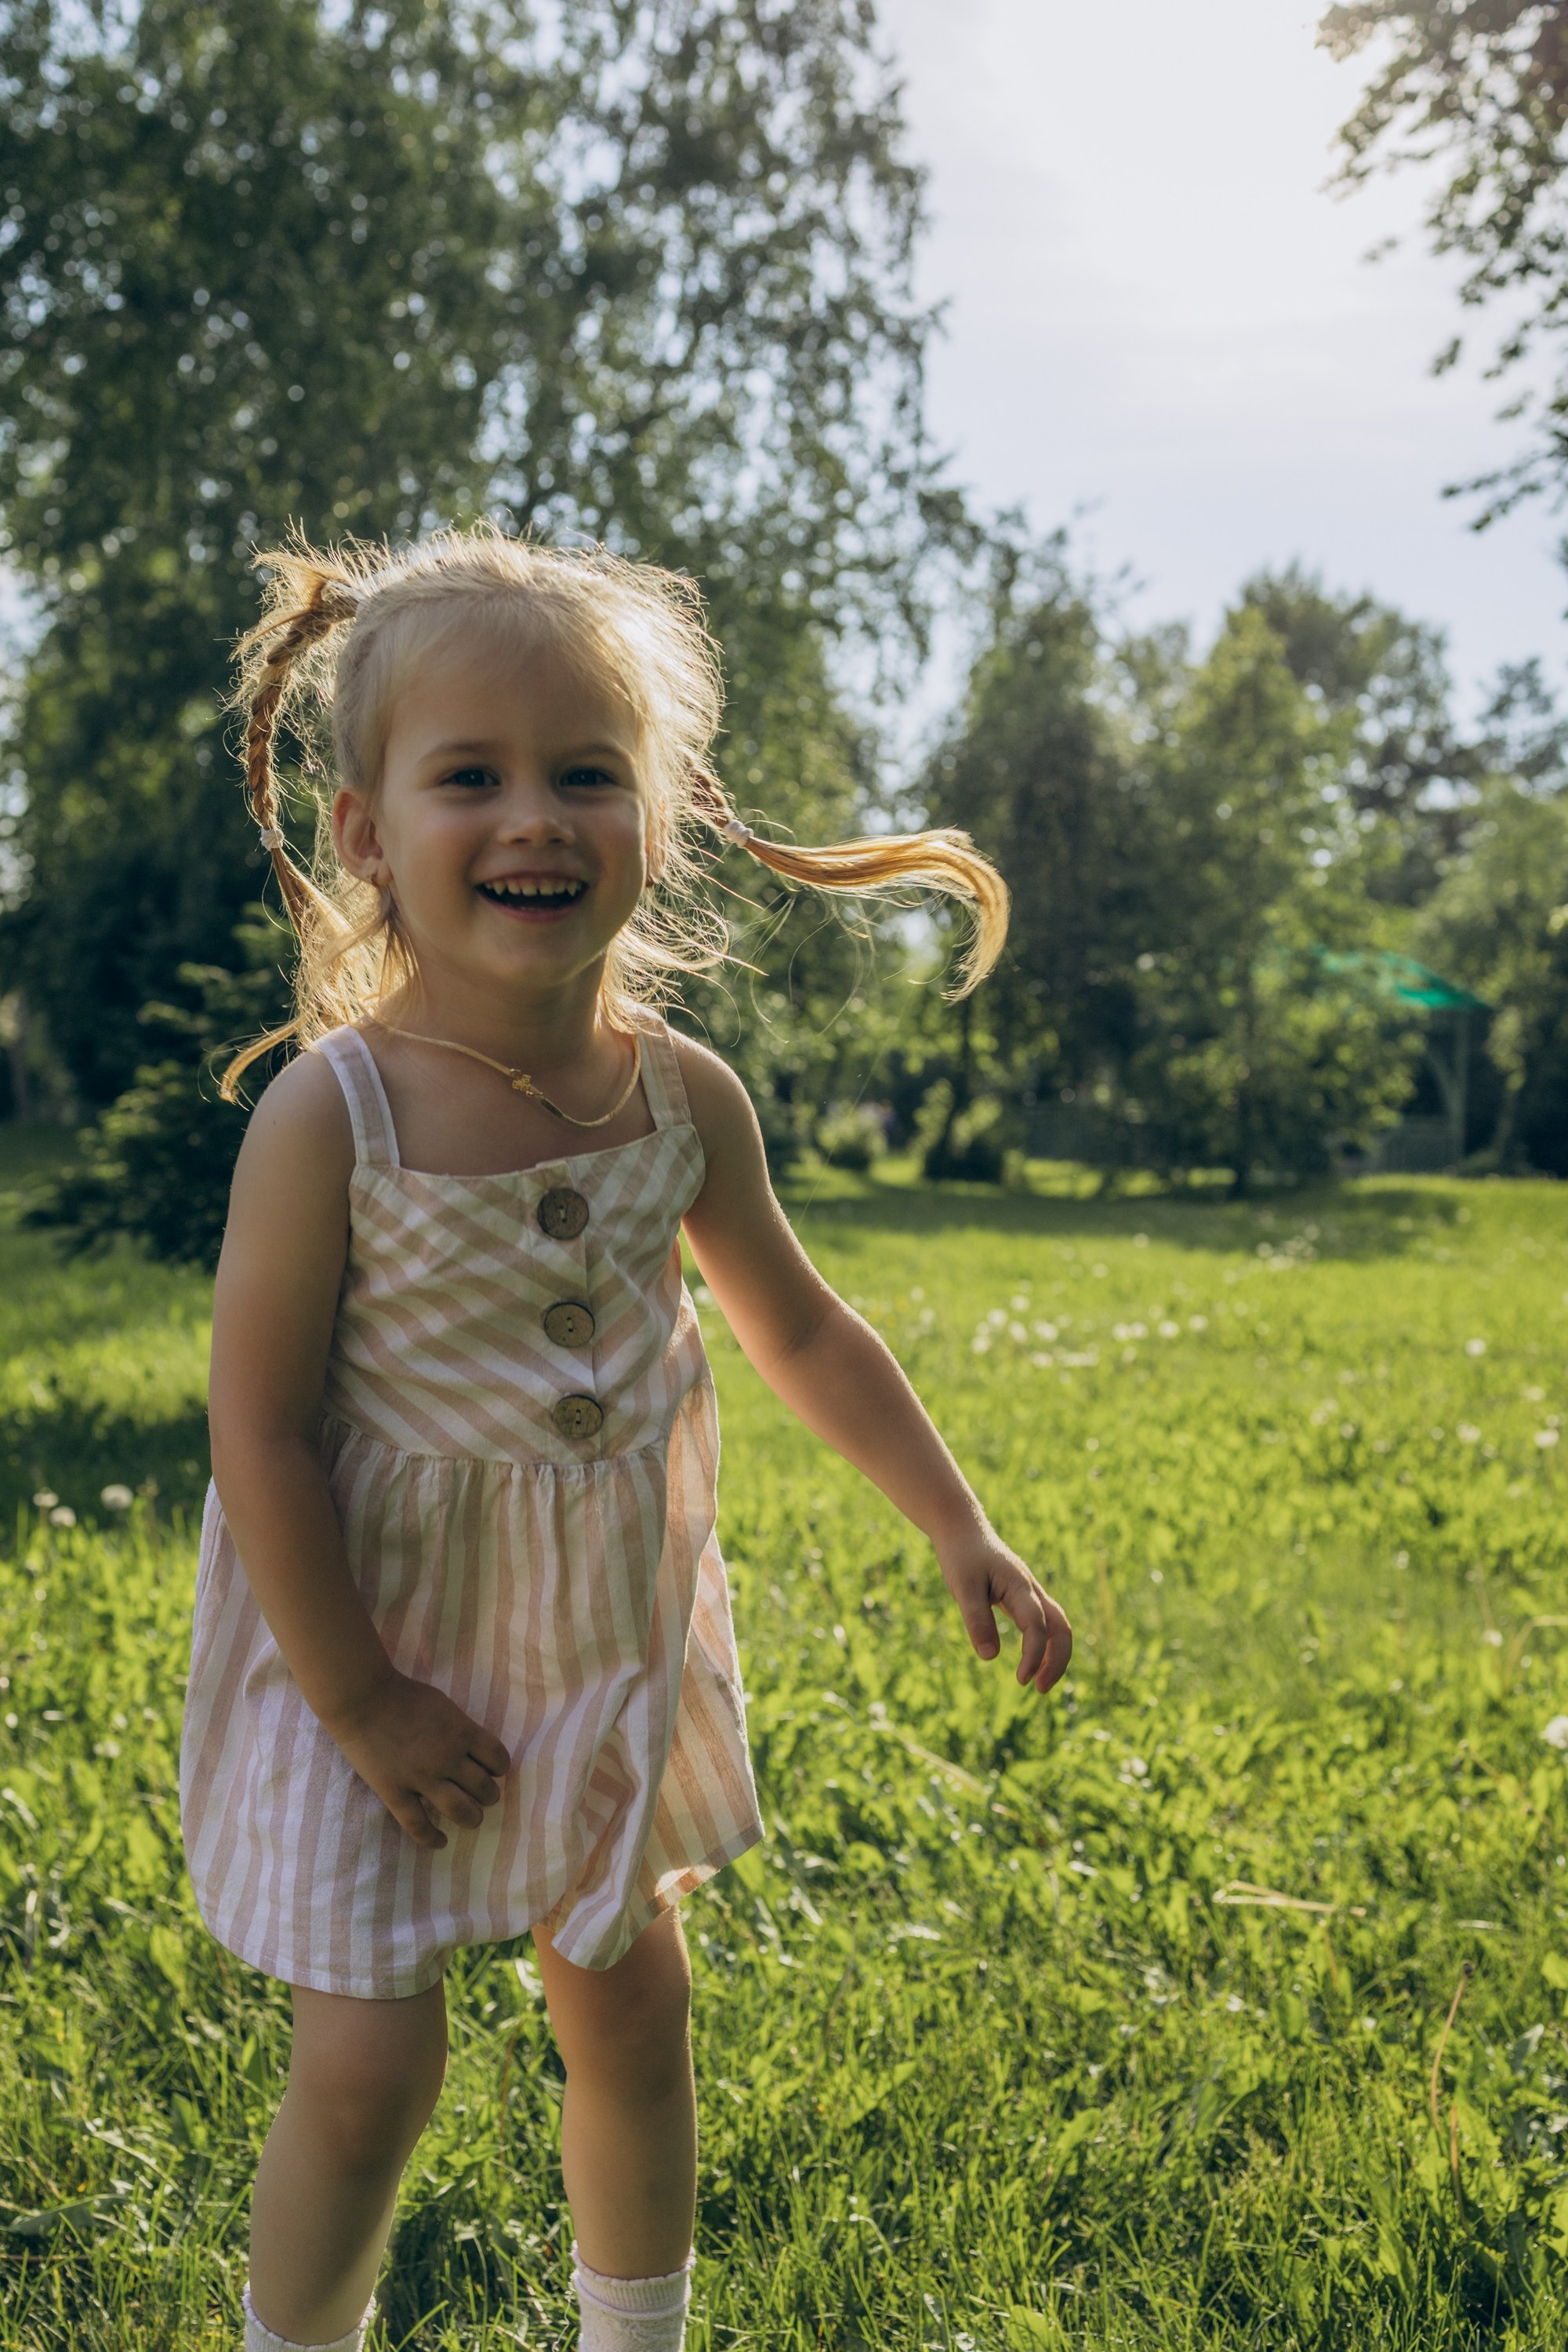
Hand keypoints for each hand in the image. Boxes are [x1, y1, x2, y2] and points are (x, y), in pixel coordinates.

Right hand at [323, 1670, 511, 1848]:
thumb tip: (474, 1751)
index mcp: (462, 1732)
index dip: (499, 1768)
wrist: (362, 1699)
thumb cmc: (403, 1695)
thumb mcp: (444, 1705)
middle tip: (483, 1796)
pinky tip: (441, 1841)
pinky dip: (432, 1838)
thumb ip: (461, 1728)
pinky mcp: (395, 1792)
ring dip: (472, 1818)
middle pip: (484, 1789)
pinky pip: (417, 1825)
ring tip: (471, 1817)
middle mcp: (447, 1758)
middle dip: (489, 1796)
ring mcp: (421, 1778)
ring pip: (460, 1811)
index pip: (498, 1758)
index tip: (493, 1771)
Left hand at [938, 1531, 1072, 1695]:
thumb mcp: (962, 1587)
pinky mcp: (1022, 1598)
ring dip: (1054, 1655)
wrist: (962, 1530)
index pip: (1037, 1626)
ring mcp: (1029, 1594)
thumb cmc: (961, 1557)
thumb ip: (977, 1619)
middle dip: (1058, 1660)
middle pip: (1061, 1627)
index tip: (1021, 1680)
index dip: (1034, 1655)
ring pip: (1057, 1626)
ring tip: (1038, 1683)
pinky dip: (1043, 1646)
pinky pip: (1043, 1624)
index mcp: (1020, 1586)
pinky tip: (1029, 1662)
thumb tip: (990, 1657)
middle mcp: (1031, 1590)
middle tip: (1041, 1690)